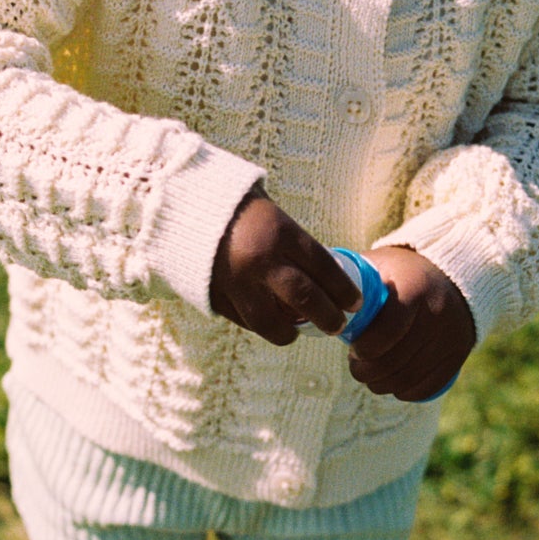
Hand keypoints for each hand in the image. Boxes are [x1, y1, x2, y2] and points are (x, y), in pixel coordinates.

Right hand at [211, 191, 359, 345]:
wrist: (183, 206)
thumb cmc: (237, 207)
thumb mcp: (273, 215)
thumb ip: (295, 243)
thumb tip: (324, 273)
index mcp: (280, 233)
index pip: (324, 268)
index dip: (345, 290)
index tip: (355, 303)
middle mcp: (262, 260)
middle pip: (306, 299)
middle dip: (329, 317)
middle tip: (338, 325)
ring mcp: (238, 283)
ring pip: (274, 324)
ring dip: (292, 333)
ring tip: (299, 332)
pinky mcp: (217, 298)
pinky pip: (247, 322)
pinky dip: (261, 326)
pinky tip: (270, 322)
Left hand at [346, 245, 474, 401]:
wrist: (453, 279)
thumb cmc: (402, 274)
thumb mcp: (380, 266)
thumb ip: (350, 280)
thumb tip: (311, 298)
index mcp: (415, 287)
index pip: (388, 330)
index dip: (364, 347)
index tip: (353, 347)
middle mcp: (439, 314)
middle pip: (395, 361)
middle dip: (366, 371)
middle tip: (356, 366)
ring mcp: (452, 337)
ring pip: (408, 379)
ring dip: (381, 384)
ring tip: (370, 374)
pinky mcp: (458, 356)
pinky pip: (427, 388)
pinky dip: (404, 391)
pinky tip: (393, 382)